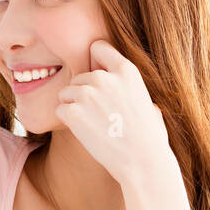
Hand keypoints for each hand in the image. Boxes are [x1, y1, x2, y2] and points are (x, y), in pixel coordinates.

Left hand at [54, 39, 173, 187]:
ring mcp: (87, 94)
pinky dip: (67, 121)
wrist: (142, 161)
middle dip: (83, 93)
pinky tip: (84, 131)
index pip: (98, 47)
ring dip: (73, 107)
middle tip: (98, 115)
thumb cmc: (149, 137)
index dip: (94, 61)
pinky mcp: (73, 112)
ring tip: (92, 124)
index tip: (96, 75)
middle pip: (78, 76)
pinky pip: (60, 109)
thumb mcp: (149, 102)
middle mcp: (104, 78)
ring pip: (66, 93)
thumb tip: (127, 90)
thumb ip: (132, 90)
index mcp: (126, 70)